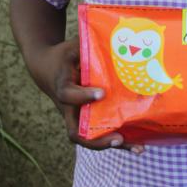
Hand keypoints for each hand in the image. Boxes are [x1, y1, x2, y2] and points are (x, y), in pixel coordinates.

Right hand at [34, 36, 144, 154]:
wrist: (47, 69)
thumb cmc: (63, 56)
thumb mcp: (72, 47)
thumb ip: (87, 45)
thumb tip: (114, 39)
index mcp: (63, 87)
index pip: (69, 95)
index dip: (84, 96)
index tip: (101, 93)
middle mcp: (68, 108)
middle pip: (77, 132)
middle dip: (97, 139)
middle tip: (118, 137)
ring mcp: (77, 117)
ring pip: (91, 138)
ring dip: (113, 144)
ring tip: (138, 147)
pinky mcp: (86, 120)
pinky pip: (99, 133)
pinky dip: (117, 140)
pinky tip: (139, 144)